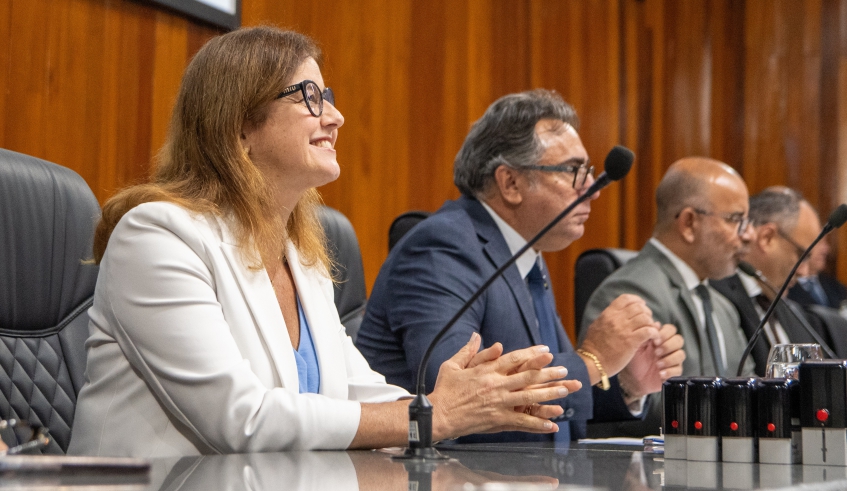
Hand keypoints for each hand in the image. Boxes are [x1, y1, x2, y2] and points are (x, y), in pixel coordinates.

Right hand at [429, 333, 582, 440]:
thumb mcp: (452, 365)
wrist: (438, 414)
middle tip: (564, 371)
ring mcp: (499, 403)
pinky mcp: (498, 420)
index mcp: (487, 371)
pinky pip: (522, 422)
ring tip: (564, 391)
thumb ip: (468, 351)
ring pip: (529, 397)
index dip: (532, 354)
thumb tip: (476, 335)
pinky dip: (537, 424)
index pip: (514, 359)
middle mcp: (496, 385)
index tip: (546, 352)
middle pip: (527, 377)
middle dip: (548, 373)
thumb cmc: (444, 390)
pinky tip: (551, 424)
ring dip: (548, 394)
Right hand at [579, 294, 659, 376]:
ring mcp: (624, 330)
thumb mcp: (597, 326)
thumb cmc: (593, 347)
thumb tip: (616, 313)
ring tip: (651, 330)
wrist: (592, 363)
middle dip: (646, 312)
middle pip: (638, 307)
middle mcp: (616, 319)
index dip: (637, 300)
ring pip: (645, 318)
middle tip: (647, 321)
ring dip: (651, 323)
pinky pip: (649, 331)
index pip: (626, 298)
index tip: (641, 306)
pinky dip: (654, 333)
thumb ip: (607, 318)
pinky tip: (654, 338)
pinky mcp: (631, 342)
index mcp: (608, 314)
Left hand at [619, 323, 684, 399]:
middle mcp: (668, 347)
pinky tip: (660, 373)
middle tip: (656, 352)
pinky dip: (670, 371)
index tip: (655, 341)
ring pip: (681, 354)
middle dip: (668, 345)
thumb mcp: (635, 346)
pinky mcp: (673, 372)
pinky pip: (679, 370)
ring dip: (669, 359)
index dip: (666, 333)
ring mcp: (672, 360)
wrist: (632, 379)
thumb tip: (656, 324)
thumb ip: (645, 335)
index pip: (670, 330)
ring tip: (657, 364)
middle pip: (679, 340)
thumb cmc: (634, 360)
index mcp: (659, 338)